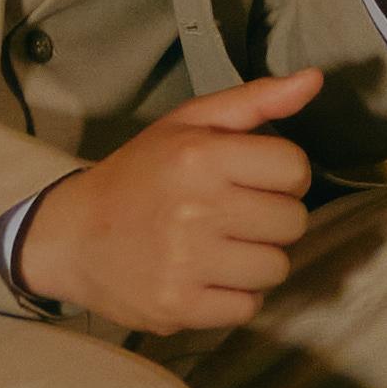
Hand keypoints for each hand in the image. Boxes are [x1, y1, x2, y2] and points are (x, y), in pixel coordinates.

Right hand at [18, 69, 323, 333]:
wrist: (72, 235)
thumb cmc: (139, 175)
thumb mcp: (188, 123)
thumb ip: (255, 100)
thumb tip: (314, 80)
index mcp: (200, 156)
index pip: (295, 169)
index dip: (283, 175)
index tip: (255, 179)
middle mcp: (195, 209)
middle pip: (293, 221)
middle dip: (271, 217)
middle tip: (234, 214)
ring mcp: (187, 263)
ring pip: (276, 268)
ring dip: (255, 259)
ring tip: (220, 246)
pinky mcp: (179, 306)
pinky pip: (247, 307)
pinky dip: (233, 296)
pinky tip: (206, 276)